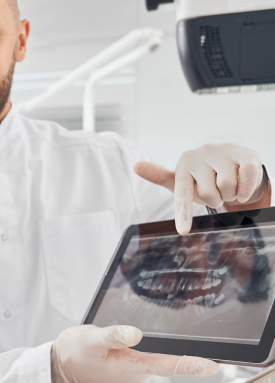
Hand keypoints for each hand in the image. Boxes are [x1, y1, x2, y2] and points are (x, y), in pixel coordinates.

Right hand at [50, 324, 218, 382]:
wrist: (62, 365)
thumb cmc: (76, 352)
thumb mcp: (91, 338)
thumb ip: (114, 336)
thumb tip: (135, 334)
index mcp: (130, 367)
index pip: (166, 366)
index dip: (191, 365)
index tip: (212, 367)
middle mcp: (137, 374)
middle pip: (165, 359)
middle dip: (169, 345)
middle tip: (159, 331)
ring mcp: (135, 374)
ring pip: (155, 357)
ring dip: (152, 345)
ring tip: (128, 336)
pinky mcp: (132, 369)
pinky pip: (147, 358)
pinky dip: (143, 348)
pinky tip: (126, 343)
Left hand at [134, 144, 267, 234]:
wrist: (235, 163)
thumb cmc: (204, 176)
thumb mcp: (182, 180)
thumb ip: (159, 176)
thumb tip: (135, 166)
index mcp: (184, 162)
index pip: (182, 194)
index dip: (183, 214)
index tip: (182, 231)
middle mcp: (201, 153)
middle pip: (209, 194)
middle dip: (215, 199)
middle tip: (216, 190)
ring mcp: (223, 151)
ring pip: (228, 187)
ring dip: (231, 194)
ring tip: (229, 185)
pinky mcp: (244, 153)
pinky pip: (246, 178)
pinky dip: (246, 188)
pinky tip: (242, 182)